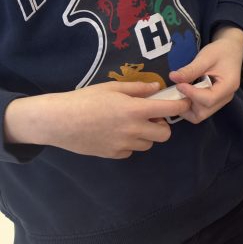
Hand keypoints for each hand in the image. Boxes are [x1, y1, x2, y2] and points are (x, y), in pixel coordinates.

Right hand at [3, 81, 190, 158]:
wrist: (58, 121)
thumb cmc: (85, 99)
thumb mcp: (112, 88)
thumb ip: (138, 88)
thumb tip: (157, 88)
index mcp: (135, 110)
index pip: (170, 110)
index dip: (181, 106)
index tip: (184, 103)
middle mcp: (134, 129)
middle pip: (165, 134)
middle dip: (162, 125)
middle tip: (151, 117)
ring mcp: (124, 144)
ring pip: (148, 144)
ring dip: (146, 135)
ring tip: (131, 124)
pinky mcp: (113, 154)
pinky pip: (131, 151)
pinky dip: (130, 143)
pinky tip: (116, 134)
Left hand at [168, 27, 242, 123]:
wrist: (231, 50)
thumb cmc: (221, 51)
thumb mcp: (206, 57)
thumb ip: (190, 69)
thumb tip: (172, 77)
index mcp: (228, 86)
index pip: (209, 99)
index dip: (191, 94)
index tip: (179, 84)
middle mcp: (226, 97)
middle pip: (203, 112)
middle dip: (187, 104)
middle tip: (178, 90)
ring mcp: (220, 101)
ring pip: (200, 114)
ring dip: (187, 106)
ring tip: (181, 91)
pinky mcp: (214, 101)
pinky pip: (200, 110)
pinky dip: (189, 105)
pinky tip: (185, 92)